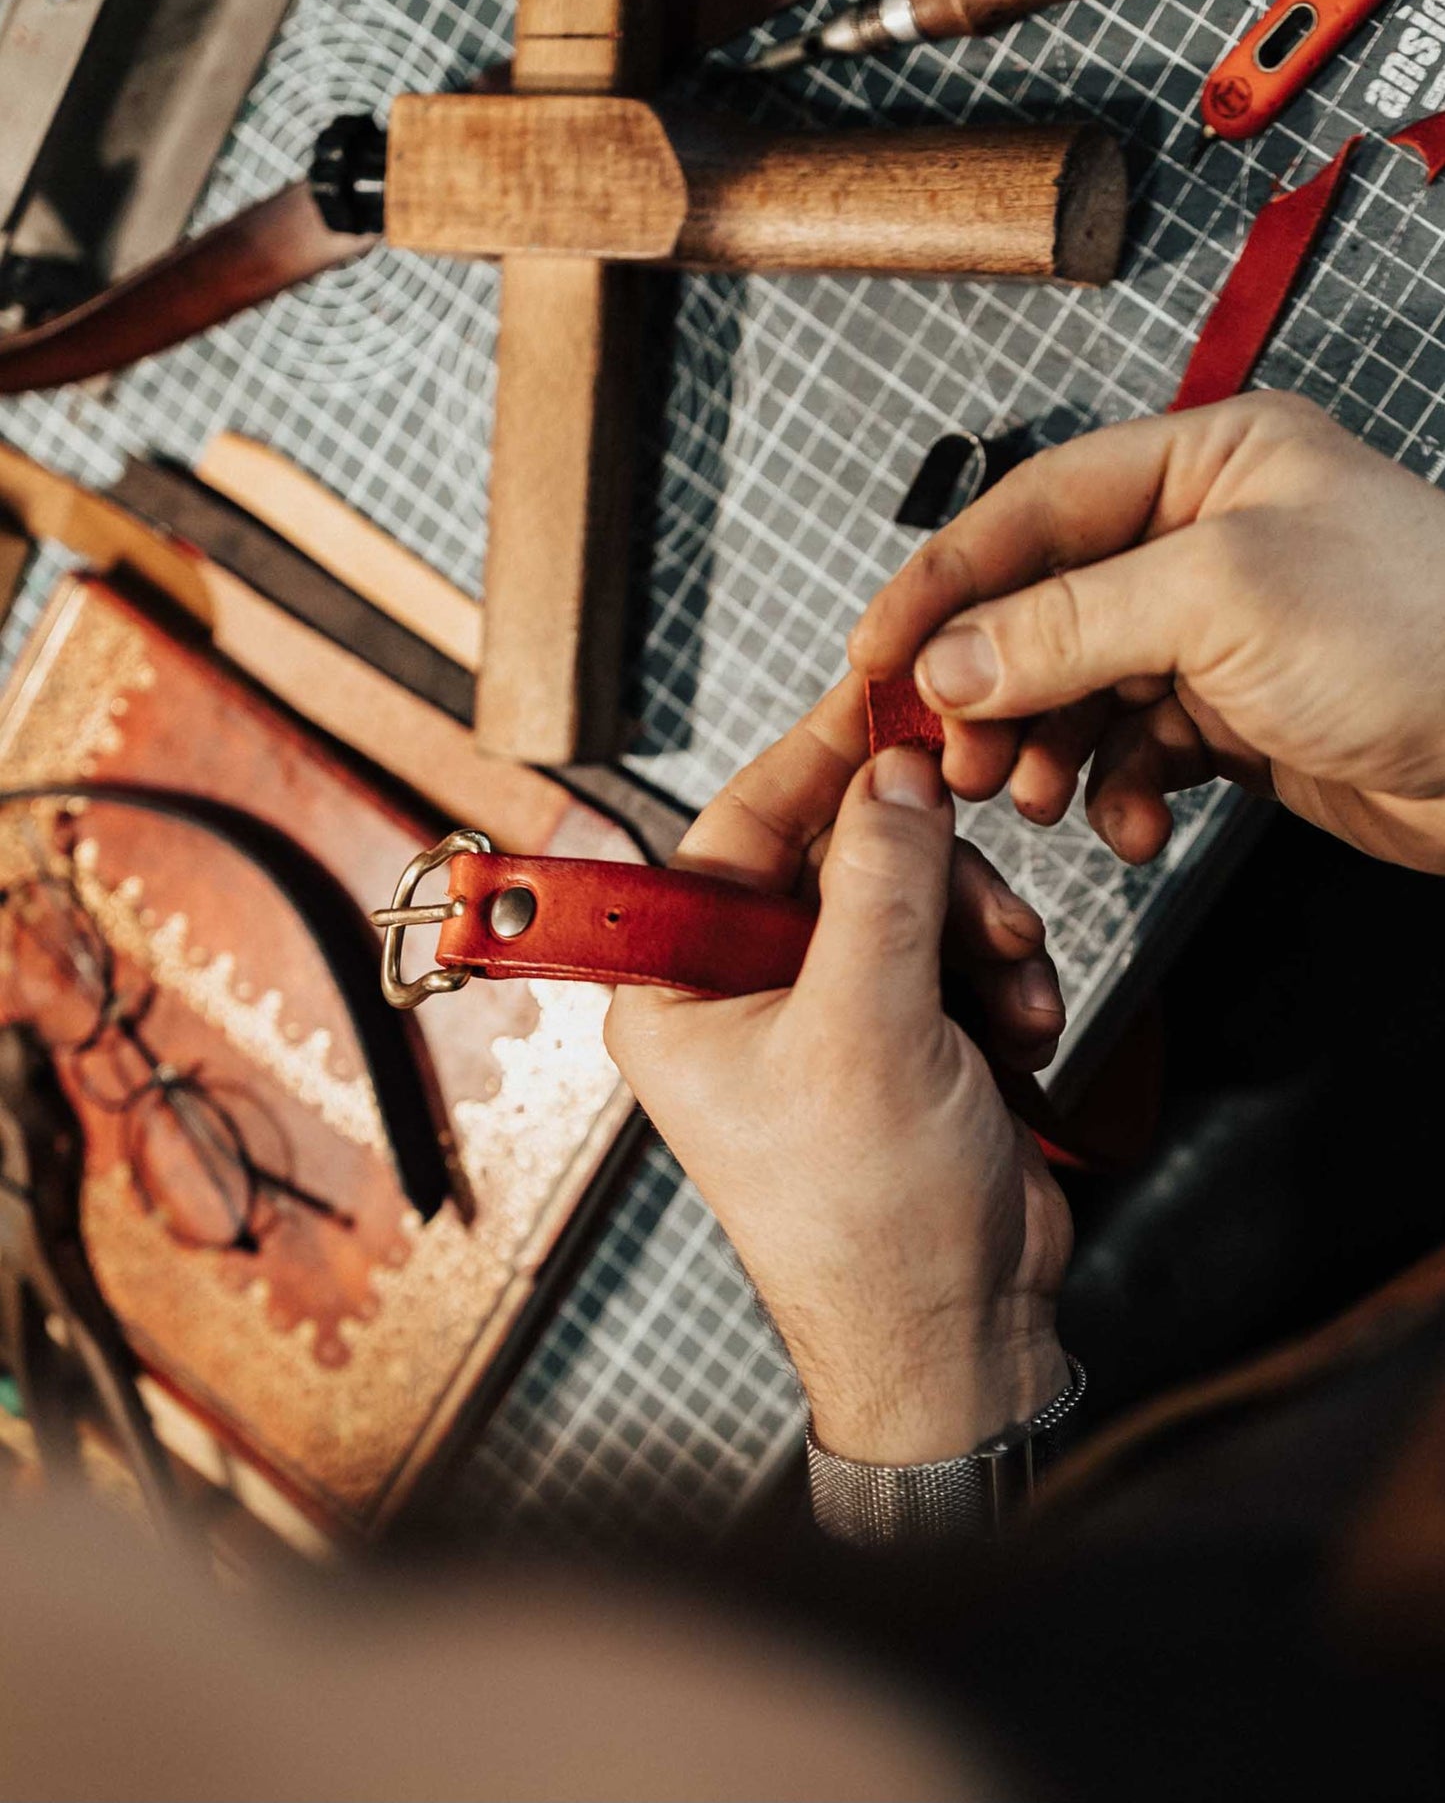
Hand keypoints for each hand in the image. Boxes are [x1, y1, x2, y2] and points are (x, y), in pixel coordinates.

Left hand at [604, 678, 1071, 1466]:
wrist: (958, 1336)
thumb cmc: (870, 1227)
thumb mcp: (867, 1029)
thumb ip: (879, 886)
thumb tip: (891, 773)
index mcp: (676, 988)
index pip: (735, 829)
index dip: (814, 763)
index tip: (883, 704)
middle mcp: (739, 989)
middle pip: (838, 853)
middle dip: (927, 874)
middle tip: (980, 900)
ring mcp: (823, 1009)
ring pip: (909, 894)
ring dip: (977, 931)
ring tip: (1011, 989)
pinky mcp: (897, 1032)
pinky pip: (951, 949)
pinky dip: (998, 976)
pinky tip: (1022, 1027)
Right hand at [850, 392, 1444, 872]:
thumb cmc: (1425, 635)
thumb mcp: (1224, 598)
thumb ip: (1069, 622)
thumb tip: (951, 660)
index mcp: (1208, 462)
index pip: (1034, 505)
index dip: (945, 578)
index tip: (877, 651)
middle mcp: (1208, 539)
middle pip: (1046, 603)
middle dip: (993, 682)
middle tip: (954, 749)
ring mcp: (1224, 632)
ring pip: (1079, 686)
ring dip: (1045, 747)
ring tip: (1036, 794)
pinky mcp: (1240, 717)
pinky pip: (1132, 750)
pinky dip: (1113, 792)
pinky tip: (1127, 822)